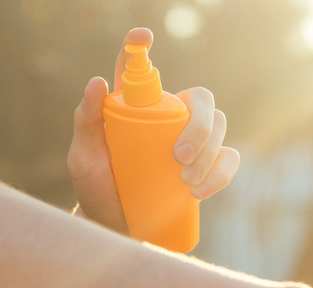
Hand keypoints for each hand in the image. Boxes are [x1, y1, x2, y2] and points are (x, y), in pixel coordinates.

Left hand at [67, 27, 239, 232]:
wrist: (112, 225)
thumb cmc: (96, 186)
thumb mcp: (83, 156)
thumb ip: (87, 120)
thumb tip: (97, 82)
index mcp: (136, 109)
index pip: (141, 71)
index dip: (141, 47)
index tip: (143, 36)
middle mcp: (168, 118)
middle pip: (199, 99)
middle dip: (198, 124)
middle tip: (180, 156)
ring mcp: (191, 142)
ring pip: (219, 126)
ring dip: (211, 151)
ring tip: (187, 180)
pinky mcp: (206, 168)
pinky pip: (228, 159)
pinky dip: (220, 173)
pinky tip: (199, 191)